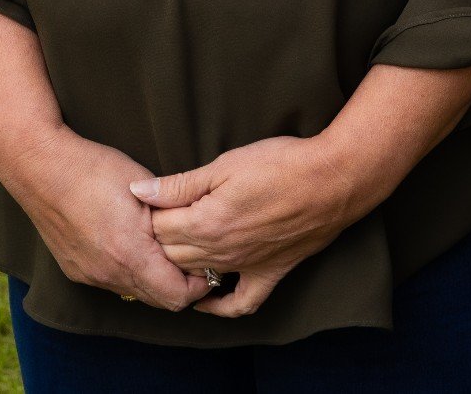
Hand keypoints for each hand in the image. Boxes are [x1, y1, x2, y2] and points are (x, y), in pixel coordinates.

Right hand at [0, 124, 212, 311]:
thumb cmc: (94, 168)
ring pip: (134, 291)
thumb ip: (170, 216)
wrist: (40, 168)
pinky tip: (126, 241)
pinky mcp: (74, 270)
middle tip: (188, 254)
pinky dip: (126, 270)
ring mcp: (89, 275)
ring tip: (158, 245)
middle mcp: (109, 274)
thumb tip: (195, 231)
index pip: (177, 296)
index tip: (205, 262)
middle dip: (177, 282)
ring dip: (151, 276)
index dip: (198, 283)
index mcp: (130, 253)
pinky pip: (111, 281)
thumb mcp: (143, 186)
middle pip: (157, 299)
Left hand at [128, 134, 352, 317]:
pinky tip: (206, 298)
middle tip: (159, 217)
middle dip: (160, 236)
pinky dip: (219, 306)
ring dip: (181, 262)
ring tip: (175, 243)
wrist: (330, 180)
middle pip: (173, 254)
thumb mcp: (225, 165)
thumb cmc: (279, 164)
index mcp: (206, 223)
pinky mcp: (269, 274)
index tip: (149, 199)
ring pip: (198, 275)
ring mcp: (245, 268)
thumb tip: (139, 192)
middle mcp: (222, 253)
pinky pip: (240, 303)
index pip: (159, 228)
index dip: (150, 212)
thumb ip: (180, 184)